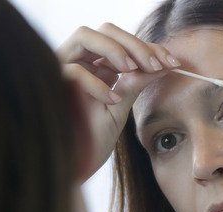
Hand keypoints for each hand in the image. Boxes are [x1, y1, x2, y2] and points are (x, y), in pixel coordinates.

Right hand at [56, 23, 180, 178]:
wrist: (73, 169)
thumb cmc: (92, 141)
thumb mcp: (120, 108)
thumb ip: (136, 83)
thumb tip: (165, 65)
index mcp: (93, 66)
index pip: (120, 41)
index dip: (147, 47)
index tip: (172, 62)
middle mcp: (75, 62)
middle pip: (105, 30)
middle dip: (136, 44)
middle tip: (158, 64)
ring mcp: (59, 70)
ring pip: (84, 35)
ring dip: (115, 49)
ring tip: (133, 70)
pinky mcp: (49, 85)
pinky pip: (73, 72)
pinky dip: (97, 84)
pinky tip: (113, 101)